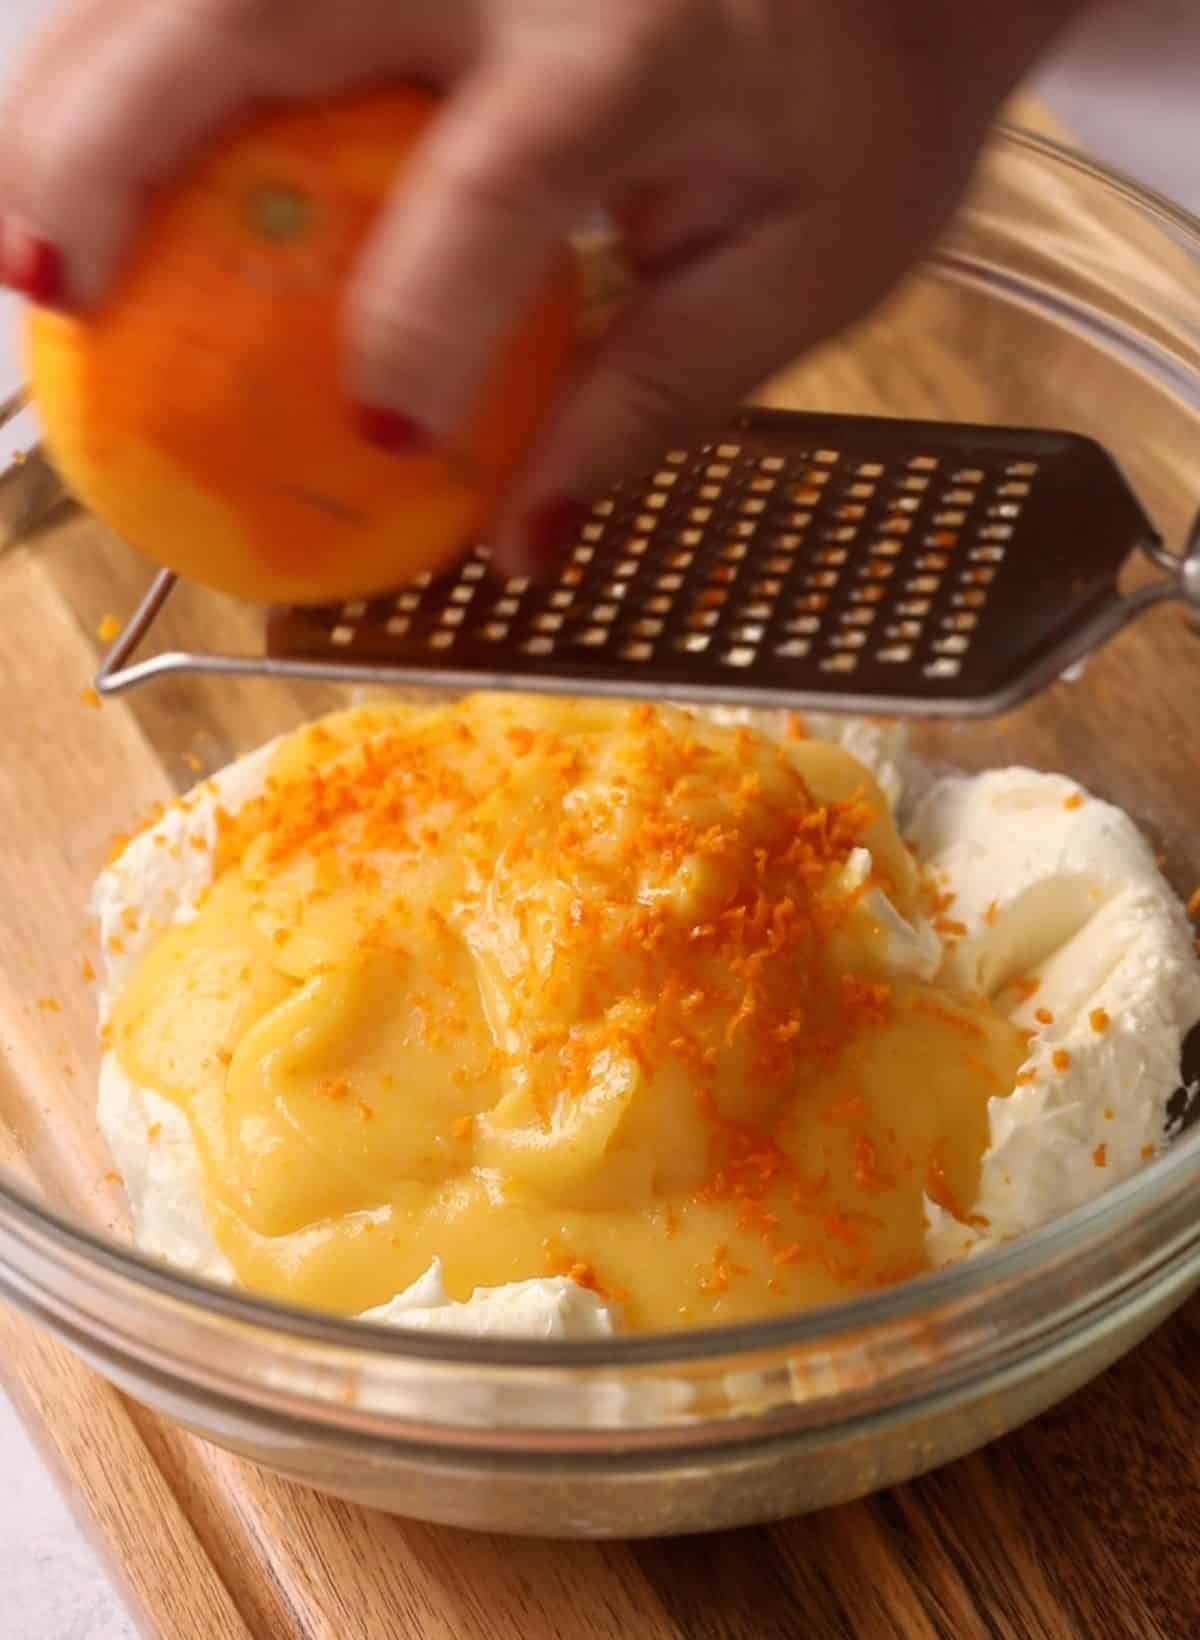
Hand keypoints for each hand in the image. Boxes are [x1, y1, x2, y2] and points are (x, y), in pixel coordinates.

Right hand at [0, 0, 1094, 568]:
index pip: (491, 185)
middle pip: (260, 8)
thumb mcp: (803, 268)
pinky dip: (131, 41)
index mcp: (639, 45)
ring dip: (78, 84)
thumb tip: (519, 546)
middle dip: (114, 150)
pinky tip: (90, 129)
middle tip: (45, 297)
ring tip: (24, 235)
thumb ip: (653, 399)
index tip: (376, 445)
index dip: (414, 320)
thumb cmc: (858, 102)